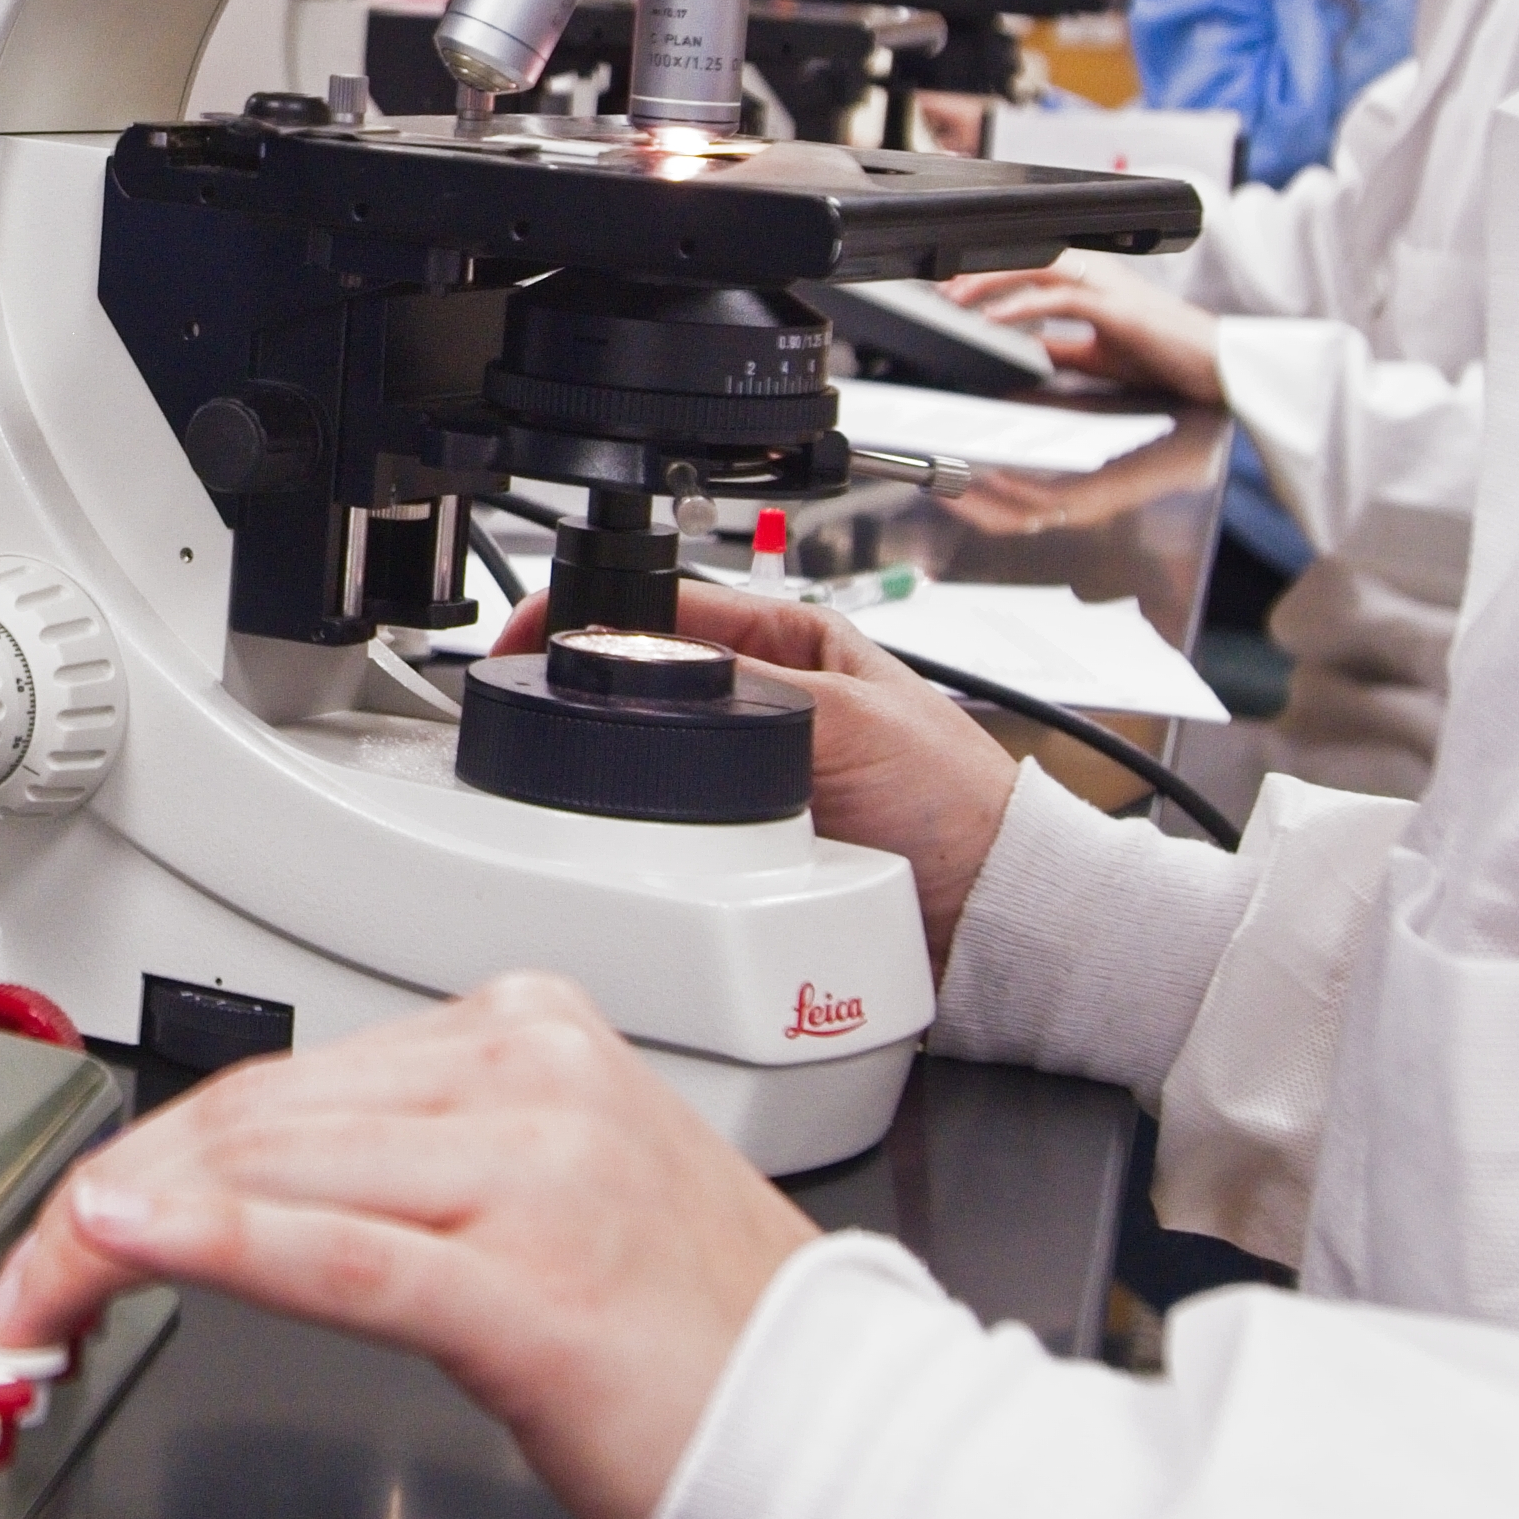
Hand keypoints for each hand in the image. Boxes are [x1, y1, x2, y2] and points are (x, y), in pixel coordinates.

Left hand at [0, 975, 825, 1518]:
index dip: (151, 1152)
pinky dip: (215, 1240)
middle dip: (111, 1199)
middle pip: (257, 1119)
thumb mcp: (549, 1194)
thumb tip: (248, 1179)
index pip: (287, 1079)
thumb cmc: (700, 1343)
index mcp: (533, 1036)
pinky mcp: (530, 1289)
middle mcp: (532, 1078)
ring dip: (120, 1236)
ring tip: (36, 1302)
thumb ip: (412, 1161)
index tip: (72, 1220)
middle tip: (20, 1286)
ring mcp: (537, 1175)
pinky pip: (336, 1251)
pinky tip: (127, 1240)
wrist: (840, 1437)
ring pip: (273, 1173)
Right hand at [495, 577, 1019, 958]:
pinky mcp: (749, 838)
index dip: (591, 613)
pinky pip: (677, 825)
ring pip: (655, 757)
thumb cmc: (957, 803)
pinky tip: (635, 834)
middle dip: (595, 695)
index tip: (529, 637)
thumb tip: (652, 668)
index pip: (667, 605)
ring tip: (582, 777)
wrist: (989, 913)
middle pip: (647, 681)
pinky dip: (653, 829)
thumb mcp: (848, 719)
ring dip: (622, 771)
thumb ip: (750, 690)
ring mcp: (755, 770)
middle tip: (539, 713)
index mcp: (792, 642)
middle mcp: (768, 699)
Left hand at [956, 249, 1220, 409]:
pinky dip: (1021, 307)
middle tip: (941, 288)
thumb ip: (1060, 346)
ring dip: (991, 282)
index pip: (1031, 261)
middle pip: (1027, 254)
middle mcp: (1098, 273)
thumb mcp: (1098, 353)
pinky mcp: (1118, 308)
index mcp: (1093, 280)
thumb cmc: (1166, 355)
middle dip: (979, 269)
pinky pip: (1060, 298)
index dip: (989, 269)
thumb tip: (1023, 349)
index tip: (952, 286)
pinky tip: (995, 321)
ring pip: (1038, 265)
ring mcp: (1109, 286)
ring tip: (956, 300)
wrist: (1214, 366)